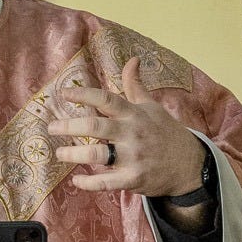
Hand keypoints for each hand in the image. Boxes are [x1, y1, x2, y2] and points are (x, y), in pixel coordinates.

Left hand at [47, 57, 204, 197]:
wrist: (190, 164)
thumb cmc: (164, 132)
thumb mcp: (151, 106)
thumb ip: (135, 85)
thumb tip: (132, 59)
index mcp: (134, 114)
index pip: (106, 99)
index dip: (83, 94)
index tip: (63, 94)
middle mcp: (132, 133)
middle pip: (96, 126)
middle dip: (69, 126)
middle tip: (51, 127)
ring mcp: (133, 157)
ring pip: (97, 154)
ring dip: (74, 154)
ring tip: (60, 153)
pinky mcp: (133, 178)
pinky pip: (106, 182)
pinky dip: (89, 183)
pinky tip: (76, 180)